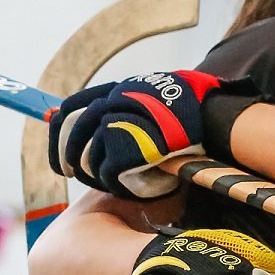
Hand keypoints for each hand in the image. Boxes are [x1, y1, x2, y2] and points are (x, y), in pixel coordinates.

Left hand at [49, 70, 244, 197]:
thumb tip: (104, 130)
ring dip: (95, 172)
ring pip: (86, 159)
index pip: (69, 109)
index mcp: (115, 89)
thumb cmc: (194, 113)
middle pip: (70, 134)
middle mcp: (110, 103)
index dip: (59, 133)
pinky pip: (105, 176)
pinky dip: (115, 184)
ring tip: (113, 179)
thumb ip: (128, 109)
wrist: (214, 118)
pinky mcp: (124, 149)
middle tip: (69, 171)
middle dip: (65, 156)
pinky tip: (131, 184)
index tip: (61, 150)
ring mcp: (115, 125)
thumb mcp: (154, 99)